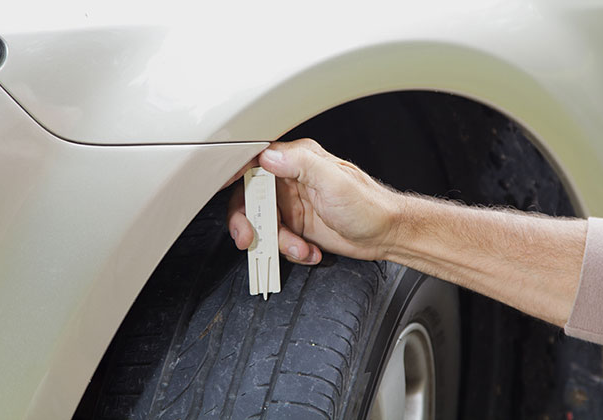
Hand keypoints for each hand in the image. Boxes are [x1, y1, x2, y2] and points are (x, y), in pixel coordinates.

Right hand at [227, 139, 401, 263]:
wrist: (386, 234)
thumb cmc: (368, 204)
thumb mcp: (335, 181)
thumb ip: (301, 165)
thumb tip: (268, 156)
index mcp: (298, 161)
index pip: (254, 162)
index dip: (232, 174)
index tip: (217, 187)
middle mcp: (290, 181)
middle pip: (250, 197)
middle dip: (247, 221)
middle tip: (250, 238)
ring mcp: (292, 205)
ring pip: (262, 223)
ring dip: (275, 242)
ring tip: (300, 248)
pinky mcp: (296, 226)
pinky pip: (277, 240)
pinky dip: (290, 250)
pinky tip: (309, 250)